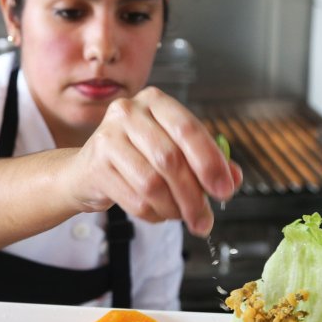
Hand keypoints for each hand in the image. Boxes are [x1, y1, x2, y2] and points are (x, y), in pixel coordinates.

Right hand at [61, 87, 241, 234]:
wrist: (87, 170)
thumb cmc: (136, 157)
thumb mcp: (173, 149)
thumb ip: (205, 160)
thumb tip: (233, 178)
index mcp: (155, 101)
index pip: (189, 129)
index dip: (211, 162)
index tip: (225, 190)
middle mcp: (129, 112)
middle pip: (171, 159)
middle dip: (194, 196)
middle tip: (205, 219)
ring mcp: (108, 137)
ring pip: (152, 183)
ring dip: (174, 208)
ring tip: (180, 215)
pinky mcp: (96, 165)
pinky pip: (135, 199)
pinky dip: (154, 213)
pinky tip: (158, 212)